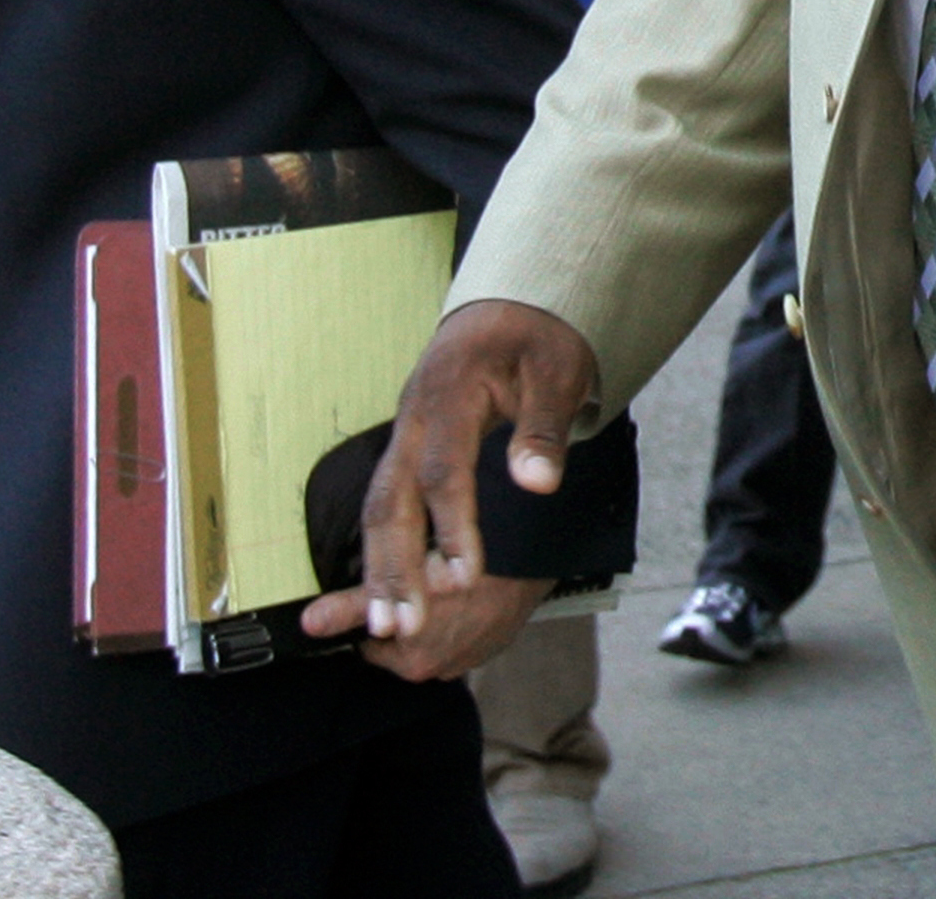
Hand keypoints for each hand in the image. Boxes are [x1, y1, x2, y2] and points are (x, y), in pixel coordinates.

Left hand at [301, 564, 552, 681]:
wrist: (526, 559)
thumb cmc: (461, 567)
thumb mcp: (398, 584)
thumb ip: (351, 607)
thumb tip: (307, 625)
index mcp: (412, 663)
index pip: (373, 642)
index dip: (375, 612)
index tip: (384, 589)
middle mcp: (441, 670)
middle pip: (402, 641)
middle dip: (405, 614)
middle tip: (413, 577)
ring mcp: (472, 658)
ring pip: (435, 634)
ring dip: (435, 614)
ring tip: (440, 579)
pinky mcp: (496, 642)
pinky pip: (466, 630)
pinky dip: (463, 613)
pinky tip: (467, 588)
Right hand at [317, 299, 596, 673]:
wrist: (509, 308)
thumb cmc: (538, 339)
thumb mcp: (556, 371)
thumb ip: (543, 427)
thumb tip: (539, 483)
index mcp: (449, 394)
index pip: (443, 470)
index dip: (451, 526)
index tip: (464, 579)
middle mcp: (413, 419)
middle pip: (390, 499)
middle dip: (393, 567)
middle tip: (400, 627)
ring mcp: (404, 436)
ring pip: (378, 508)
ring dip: (379, 569)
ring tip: (385, 626)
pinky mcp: (407, 451)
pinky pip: (386, 506)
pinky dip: (384, 552)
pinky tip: (388, 596)